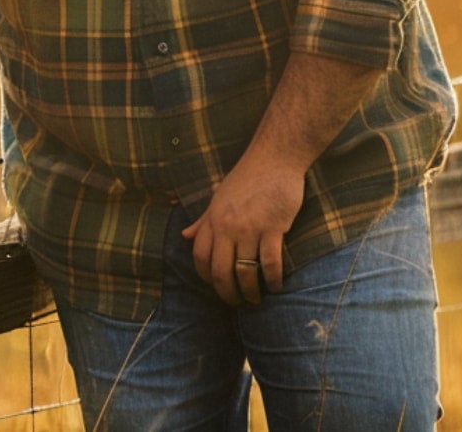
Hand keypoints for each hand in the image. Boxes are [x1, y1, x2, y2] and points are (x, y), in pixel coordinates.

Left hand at [181, 153, 303, 306]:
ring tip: (256, 300)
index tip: (216, 287)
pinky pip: (269, 263)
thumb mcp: (218, 197)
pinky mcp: (273, 229)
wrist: (274, 158)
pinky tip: (276, 286)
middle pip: (220, 271)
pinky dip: (272, 280)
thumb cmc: (247, 177)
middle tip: (236, 303)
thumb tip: (185, 236)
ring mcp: (249, 229)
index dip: (206, 277)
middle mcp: (226, 227)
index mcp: (212, 219)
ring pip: (244, 272)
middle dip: (227, 293)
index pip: (200, 257)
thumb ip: (203, 221)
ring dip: (250, 292)